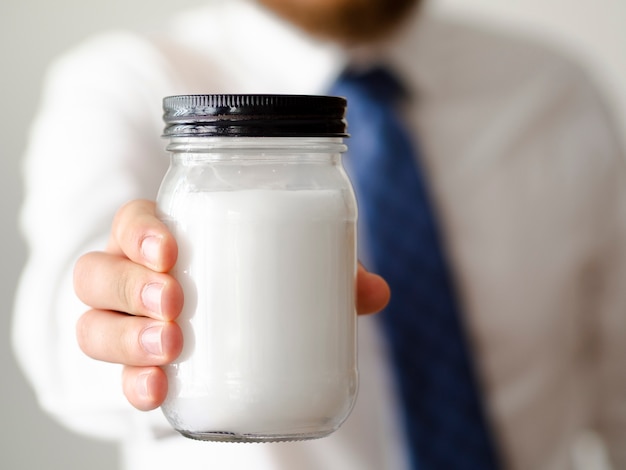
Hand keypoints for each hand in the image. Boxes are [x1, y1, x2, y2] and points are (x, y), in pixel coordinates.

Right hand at [74, 199, 389, 410]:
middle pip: (99, 273)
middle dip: (131, 286)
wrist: (219, 327)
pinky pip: (113, 375)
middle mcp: (132, 277)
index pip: (132, 222)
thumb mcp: (284, 270)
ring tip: (169, 349)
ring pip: (92, 324)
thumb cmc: (247, 280)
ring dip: (123, 339)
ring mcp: (126, 323)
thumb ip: (324, 273)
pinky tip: (155, 392)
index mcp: (164, 240)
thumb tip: (378, 292)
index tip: (171, 250)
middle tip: (175, 302)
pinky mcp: (134, 365)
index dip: (140, 232)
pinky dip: (130, 384)